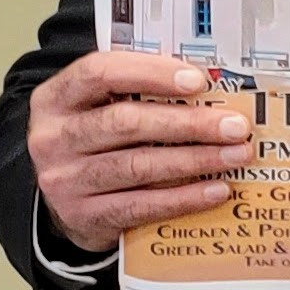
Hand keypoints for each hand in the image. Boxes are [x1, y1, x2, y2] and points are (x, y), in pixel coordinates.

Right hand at [27, 49, 251, 250]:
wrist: (64, 201)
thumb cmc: (98, 143)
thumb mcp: (100, 109)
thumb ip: (140, 92)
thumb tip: (212, 87)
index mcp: (56, 98)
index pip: (99, 73)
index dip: (150, 73)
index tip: (199, 80)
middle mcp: (52, 137)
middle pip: (126, 122)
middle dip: (189, 123)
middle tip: (236, 126)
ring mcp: (64, 180)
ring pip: (138, 165)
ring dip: (196, 160)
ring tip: (236, 155)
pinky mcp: (83, 216)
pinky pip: (141, 205)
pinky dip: (184, 198)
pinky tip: (217, 190)